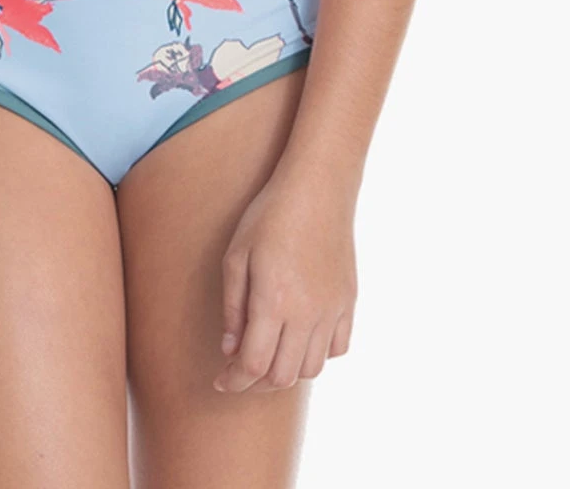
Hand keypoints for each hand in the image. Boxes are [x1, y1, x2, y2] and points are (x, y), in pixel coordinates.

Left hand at [213, 159, 356, 393]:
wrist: (318, 187)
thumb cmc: (270, 215)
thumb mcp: (237, 255)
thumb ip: (232, 308)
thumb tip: (230, 350)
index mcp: (273, 302)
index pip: (252, 366)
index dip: (233, 381)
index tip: (220, 380)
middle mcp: (306, 314)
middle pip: (282, 376)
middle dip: (256, 382)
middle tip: (240, 369)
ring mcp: (332, 309)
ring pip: (311, 369)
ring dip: (287, 371)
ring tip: (270, 353)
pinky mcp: (348, 301)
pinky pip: (337, 348)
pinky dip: (317, 354)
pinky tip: (301, 337)